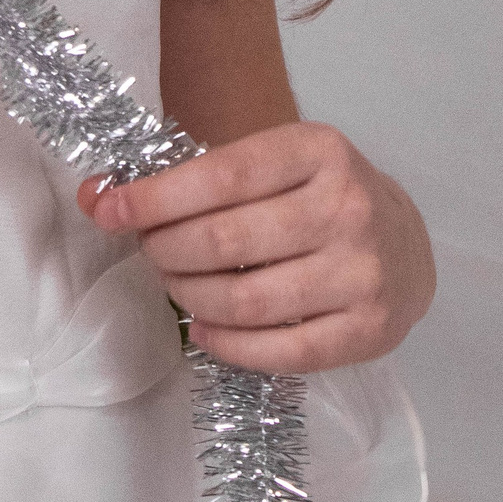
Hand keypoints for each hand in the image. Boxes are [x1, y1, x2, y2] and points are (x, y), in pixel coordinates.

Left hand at [76, 121, 435, 372]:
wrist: (407, 242)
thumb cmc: (319, 194)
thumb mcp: (272, 163)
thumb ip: (192, 176)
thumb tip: (95, 196)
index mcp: (318, 150)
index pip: (220, 176)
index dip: (155, 197)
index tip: (108, 208)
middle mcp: (347, 207)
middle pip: (225, 241)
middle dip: (166, 250)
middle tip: (149, 253)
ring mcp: (362, 272)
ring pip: (246, 300)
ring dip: (189, 296)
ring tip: (175, 286)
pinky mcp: (368, 331)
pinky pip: (279, 352)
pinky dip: (226, 345)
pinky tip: (203, 330)